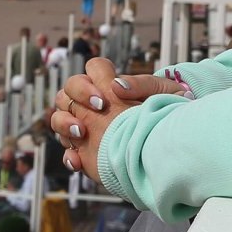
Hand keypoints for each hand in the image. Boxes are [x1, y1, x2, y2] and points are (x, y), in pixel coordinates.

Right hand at [52, 57, 185, 178]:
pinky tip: (78, 161)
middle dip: (76, 98)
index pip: (92, 70)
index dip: (91, 79)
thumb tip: (117, 85)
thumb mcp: (164, 93)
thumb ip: (141, 84)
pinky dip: (69, 156)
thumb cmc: (169, 112)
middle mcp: (92, 104)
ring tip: (82, 133)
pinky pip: (68, 152)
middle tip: (97, 110)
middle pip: (67, 91)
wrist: (172, 145)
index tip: (103, 98)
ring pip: (59, 119)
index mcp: (110, 85)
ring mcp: (87, 128)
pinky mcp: (87, 153)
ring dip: (64, 124)